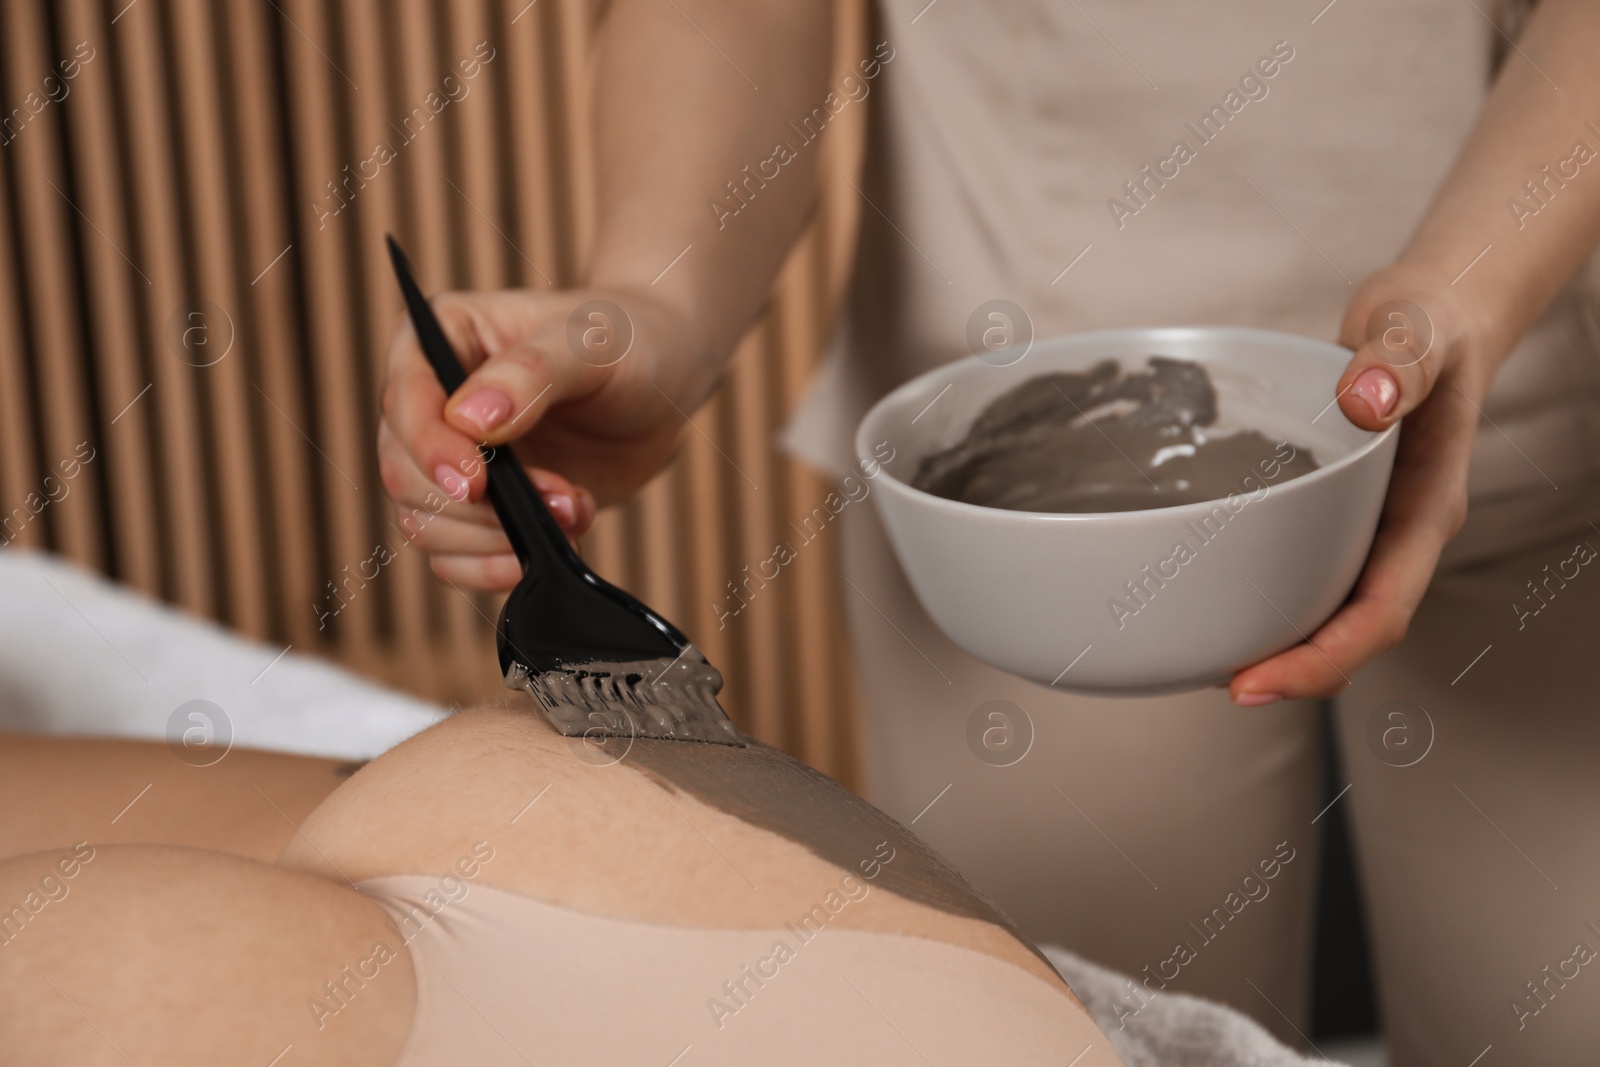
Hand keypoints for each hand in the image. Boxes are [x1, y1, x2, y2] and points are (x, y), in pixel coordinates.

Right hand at [378, 286, 715, 591]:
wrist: (662, 385)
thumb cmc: (627, 342)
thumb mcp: (589, 344)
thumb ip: (530, 375)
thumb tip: (469, 420)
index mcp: (442, 337)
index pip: (403, 401)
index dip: (430, 448)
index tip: (475, 481)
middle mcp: (431, 399)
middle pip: (404, 472)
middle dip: (479, 504)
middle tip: (561, 499)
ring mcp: (452, 458)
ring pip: (424, 523)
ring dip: (495, 538)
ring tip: (575, 511)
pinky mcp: (478, 506)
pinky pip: (454, 557)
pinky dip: (499, 564)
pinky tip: (558, 541)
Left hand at [1230, 261, 1492, 702]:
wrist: (1429, 315)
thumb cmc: (1428, 325)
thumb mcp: (1417, 330)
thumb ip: (1399, 362)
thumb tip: (1366, 403)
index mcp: (1424, 515)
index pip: (1379, 616)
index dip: (1320, 661)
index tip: (1254, 683)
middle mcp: (1394, 537)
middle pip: (1347, 633)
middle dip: (1288, 670)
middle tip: (1215, 683)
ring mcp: (1364, 531)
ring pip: (1323, 611)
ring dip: (1271, 642)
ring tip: (1198, 657)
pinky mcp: (1332, 515)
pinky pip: (1301, 571)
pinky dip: (1260, 594)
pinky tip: (1204, 594)